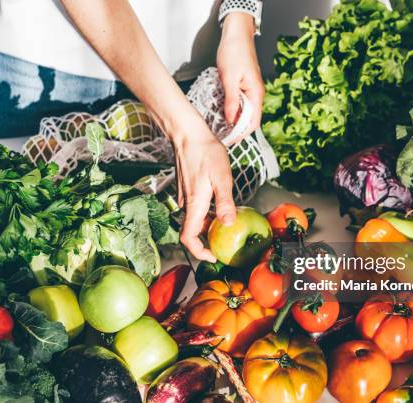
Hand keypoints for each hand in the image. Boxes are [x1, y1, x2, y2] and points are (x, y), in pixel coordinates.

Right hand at [172, 116, 235, 261]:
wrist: (189, 135)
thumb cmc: (205, 153)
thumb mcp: (222, 178)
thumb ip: (225, 203)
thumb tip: (227, 224)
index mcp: (194, 205)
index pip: (188, 238)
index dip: (198, 251)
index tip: (212, 256)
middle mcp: (186, 204)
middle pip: (193, 231)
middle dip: (208, 240)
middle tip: (226, 242)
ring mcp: (185, 197)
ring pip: (195, 219)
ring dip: (209, 225)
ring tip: (227, 222)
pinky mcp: (187, 190)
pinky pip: (196, 209)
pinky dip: (207, 213)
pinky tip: (220, 205)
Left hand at [217, 13, 263, 137]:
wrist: (236, 33)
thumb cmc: (235, 51)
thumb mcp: (229, 78)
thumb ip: (231, 100)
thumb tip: (231, 120)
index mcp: (256, 93)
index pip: (253, 122)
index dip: (241, 134)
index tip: (229, 140)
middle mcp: (255, 94)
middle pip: (248, 119)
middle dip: (236, 129)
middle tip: (220, 135)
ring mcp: (250, 90)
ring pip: (243, 112)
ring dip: (232, 120)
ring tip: (219, 126)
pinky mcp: (243, 86)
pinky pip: (239, 103)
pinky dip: (231, 109)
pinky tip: (220, 111)